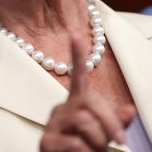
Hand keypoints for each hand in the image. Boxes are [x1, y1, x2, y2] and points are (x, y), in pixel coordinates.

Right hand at [40, 35, 135, 151]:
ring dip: (97, 141)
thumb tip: (130, 110)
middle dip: (109, 123)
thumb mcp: (104, 133)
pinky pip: (74, 142)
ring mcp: (53, 123)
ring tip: (92, 149)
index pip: (78, 77)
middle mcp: (62, 108)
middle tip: (117, 141)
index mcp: (76, 103)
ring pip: (84, 121)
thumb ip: (115, 121)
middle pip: (89, 102)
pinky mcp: (46, 141)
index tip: (75, 35)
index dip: (77, 56)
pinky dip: (84, 151)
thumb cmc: (86, 148)